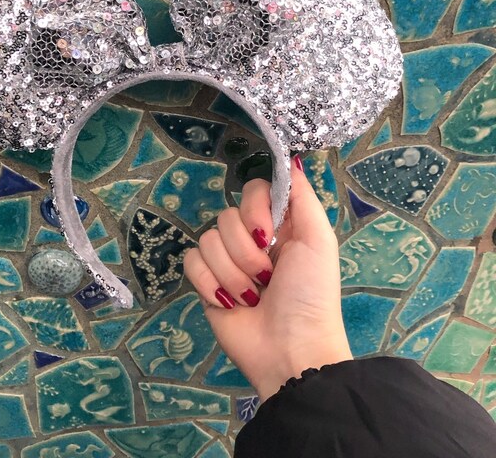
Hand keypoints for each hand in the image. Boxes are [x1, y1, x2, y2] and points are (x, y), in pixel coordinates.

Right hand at [184, 156, 352, 401]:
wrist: (290, 351)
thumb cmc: (310, 294)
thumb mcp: (318, 241)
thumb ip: (302, 197)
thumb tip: (291, 159)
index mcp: (278, 226)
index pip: (252, 190)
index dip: (255, 210)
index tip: (268, 235)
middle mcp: (250, 239)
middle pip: (226, 216)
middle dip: (246, 252)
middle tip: (267, 277)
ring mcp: (226, 262)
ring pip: (207, 240)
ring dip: (232, 273)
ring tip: (253, 296)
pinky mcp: (206, 283)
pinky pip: (192, 262)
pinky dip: (210, 284)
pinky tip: (230, 303)